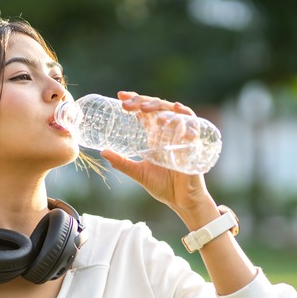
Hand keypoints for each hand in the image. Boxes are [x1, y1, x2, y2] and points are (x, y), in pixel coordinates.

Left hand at [101, 91, 216, 216]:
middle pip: (158, 107)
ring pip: (173, 112)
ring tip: (145, 109)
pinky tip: (177, 110)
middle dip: (143, 101)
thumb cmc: (163, 186)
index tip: (120, 96)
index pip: (146, 112)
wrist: (181, 201)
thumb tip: (103, 152)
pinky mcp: (193, 144)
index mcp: (156, 136)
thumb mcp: (138, 173)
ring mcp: (181, 136)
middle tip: (127, 104)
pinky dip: (185, 116)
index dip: (135, 100)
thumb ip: (122, 162)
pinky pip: (193, 124)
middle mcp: (169, 132)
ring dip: (160, 107)